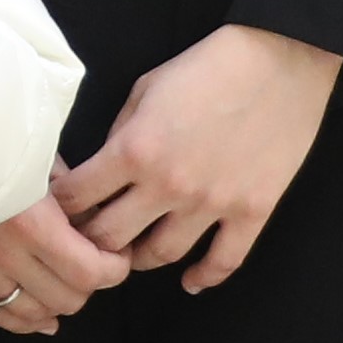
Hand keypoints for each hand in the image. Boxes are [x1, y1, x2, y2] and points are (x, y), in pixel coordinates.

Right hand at [0, 189, 131, 336]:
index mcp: (33, 223)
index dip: (114, 268)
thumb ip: (74, 194)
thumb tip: (100, 223)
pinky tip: (41, 316)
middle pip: (68, 298)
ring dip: (57, 303)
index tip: (116, 255)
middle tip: (90, 265)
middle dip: (88, 284)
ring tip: (63, 284)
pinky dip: (24, 321)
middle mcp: (5, 254)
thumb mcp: (42, 160)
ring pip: (35, 313)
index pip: (90, 272)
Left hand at [60, 23, 342, 292]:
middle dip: (90, 239)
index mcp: (134, 150)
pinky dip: (204, 277)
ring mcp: (212, 203)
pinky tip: (190, 282)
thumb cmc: (208, 66)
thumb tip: (103, 170)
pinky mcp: (252, 211)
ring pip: (159, 255)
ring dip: (138, 258)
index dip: (61, 206)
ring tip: (132, 253)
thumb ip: (120, 134)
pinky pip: (224, 261)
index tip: (61, 207)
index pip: (77, 197)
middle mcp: (167, 185)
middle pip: (110, 237)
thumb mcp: (146, 89)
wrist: (280, 59)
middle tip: (88, 237)